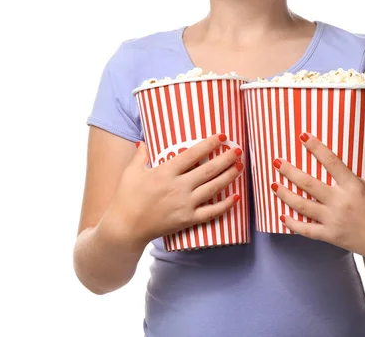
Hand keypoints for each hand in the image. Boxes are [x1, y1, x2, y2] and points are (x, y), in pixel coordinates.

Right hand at [106, 134, 243, 248]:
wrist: (125, 228)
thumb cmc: (126, 198)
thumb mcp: (131, 172)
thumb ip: (141, 155)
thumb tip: (143, 141)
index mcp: (165, 172)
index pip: (192, 154)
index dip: (209, 144)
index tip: (221, 136)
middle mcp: (178, 187)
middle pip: (208, 170)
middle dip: (226, 158)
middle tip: (238, 149)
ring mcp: (185, 204)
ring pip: (213, 188)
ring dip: (229, 176)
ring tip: (240, 166)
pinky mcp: (188, 219)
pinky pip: (211, 212)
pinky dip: (225, 205)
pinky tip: (236, 197)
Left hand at [272, 133, 364, 262]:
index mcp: (355, 187)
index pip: (331, 162)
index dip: (316, 148)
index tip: (302, 136)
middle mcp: (341, 203)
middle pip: (309, 184)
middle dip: (289, 172)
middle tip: (275, 160)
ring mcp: (334, 221)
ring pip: (302, 206)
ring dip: (284, 195)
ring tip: (272, 184)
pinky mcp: (331, 236)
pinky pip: (306, 230)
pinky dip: (292, 223)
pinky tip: (281, 214)